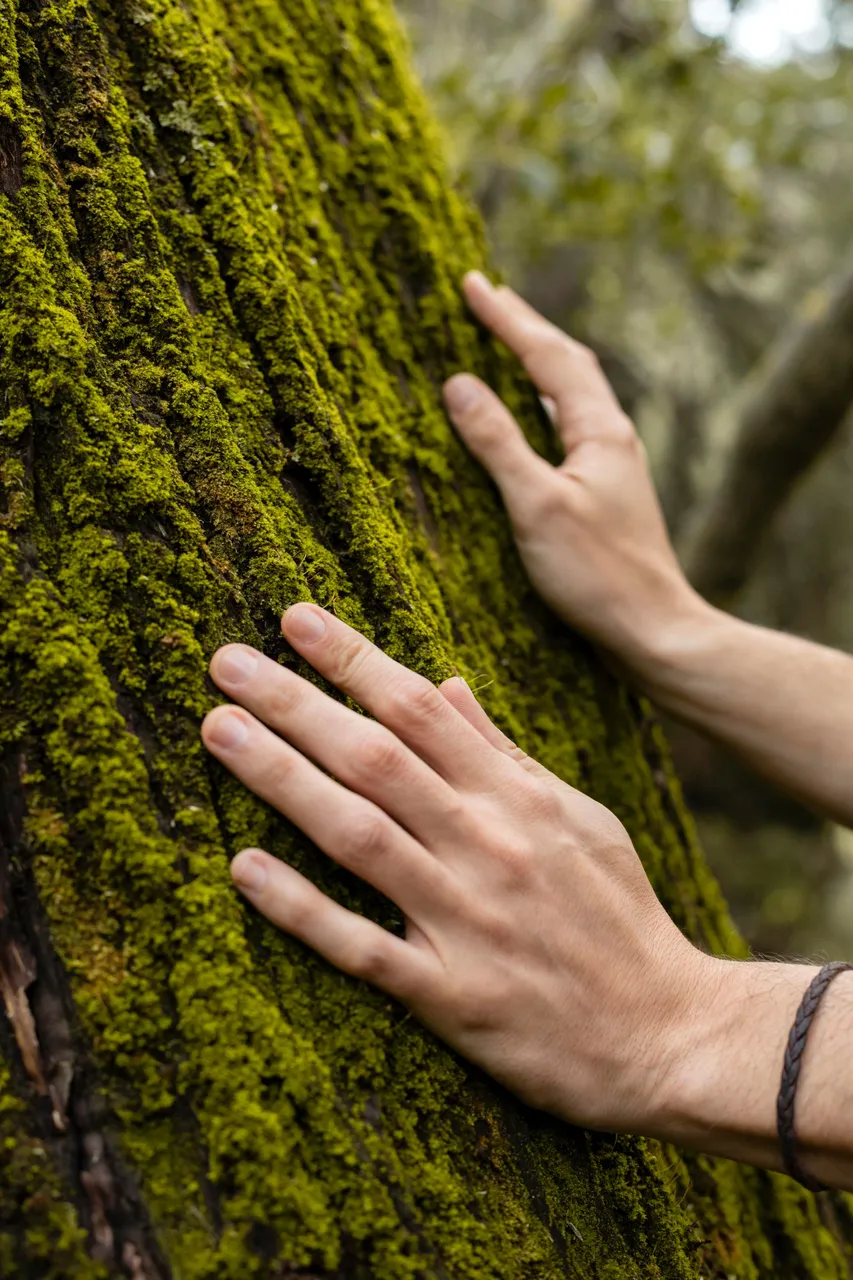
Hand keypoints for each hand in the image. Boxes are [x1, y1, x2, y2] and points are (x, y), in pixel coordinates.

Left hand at [202, 605, 710, 1134]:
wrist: (674, 1033)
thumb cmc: (621, 917)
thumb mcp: (579, 817)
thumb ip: (505, 754)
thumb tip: (446, 685)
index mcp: (519, 799)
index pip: (421, 710)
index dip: (354, 660)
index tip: (295, 620)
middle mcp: (489, 846)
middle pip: (376, 759)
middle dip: (296, 703)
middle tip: (226, 662)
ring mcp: (468, 920)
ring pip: (359, 835)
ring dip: (282, 780)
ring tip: (219, 732)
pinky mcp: (453, 996)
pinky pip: (363, 946)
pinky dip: (301, 907)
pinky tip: (245, 868)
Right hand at [446, 273, 710, 669]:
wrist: (654, 629)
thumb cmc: (598, 573)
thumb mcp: (536, 504)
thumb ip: (497, 441)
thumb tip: (458, 384)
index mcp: (600, 430)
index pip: (547, 355)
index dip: (508, 318)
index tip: (470, 284)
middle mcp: (613, 438)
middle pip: (567, 365)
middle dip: (526, 329)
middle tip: (487, 300)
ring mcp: (613, 466)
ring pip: (571, 396)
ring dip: (537, 365)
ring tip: (506, 345)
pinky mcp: (607, 495)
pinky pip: (569, 429)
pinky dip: (543, 408)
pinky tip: (532, 423)